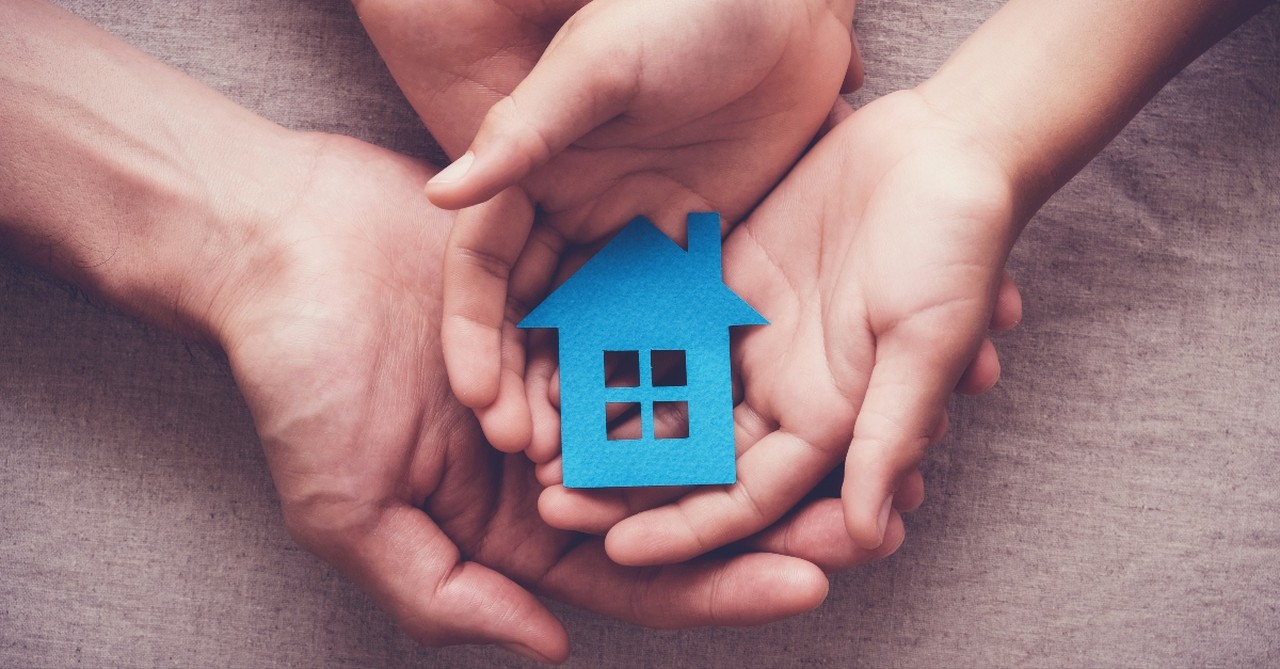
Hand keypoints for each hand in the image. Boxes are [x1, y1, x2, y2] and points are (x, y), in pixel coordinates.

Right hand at [210, 135, 898, 659]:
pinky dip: (714, 344)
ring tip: (856, 432)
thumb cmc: (299, 378)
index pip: (634, 570)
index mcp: (512, 522)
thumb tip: (546, 646)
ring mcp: (570, 374)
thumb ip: (444, 590)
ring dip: (763, 430)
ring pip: (687, 416)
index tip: (809, 582)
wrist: (278, 243)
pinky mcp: (576, 300)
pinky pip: (658, 328)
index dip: (721, 584)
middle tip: (869, 514)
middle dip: (771, 515)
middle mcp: (553, 456)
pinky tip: (787, 346)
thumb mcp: (349, 508)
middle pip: (680, 500)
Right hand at [355, 0, 860, 449]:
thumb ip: (523, 133)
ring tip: (584, 458)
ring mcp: (636, 238)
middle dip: (524, 382)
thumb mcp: (596, 66)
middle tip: (529, 449)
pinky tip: (659, 425)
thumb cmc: (677, 10)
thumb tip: (438, 194)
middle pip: (535, 315)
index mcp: (535, 170)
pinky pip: (669, 323)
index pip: (485, 265)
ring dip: (585, 392)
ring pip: (597, 332)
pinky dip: (658, 371)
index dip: (474, 331)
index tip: (477, 394)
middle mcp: (576, 213)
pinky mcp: (697, 252)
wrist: (781, 1)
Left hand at [537, 93, 1023, 561]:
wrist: (946, 147)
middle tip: (551, 500)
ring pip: (666, 390)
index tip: (616, 548)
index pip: (746, 495)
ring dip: (608, 415)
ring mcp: (749, 334)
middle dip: (626, 482)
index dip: (684, 527)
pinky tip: (560, 346)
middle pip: (691, 453)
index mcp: (828, 418)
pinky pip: (663, 318)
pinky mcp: (726, 278)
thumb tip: (867, 532)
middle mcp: (781, 386)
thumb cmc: (958, 245)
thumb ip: (892, 432)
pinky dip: (618, 336)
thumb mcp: (928, 341)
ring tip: (537, 433)